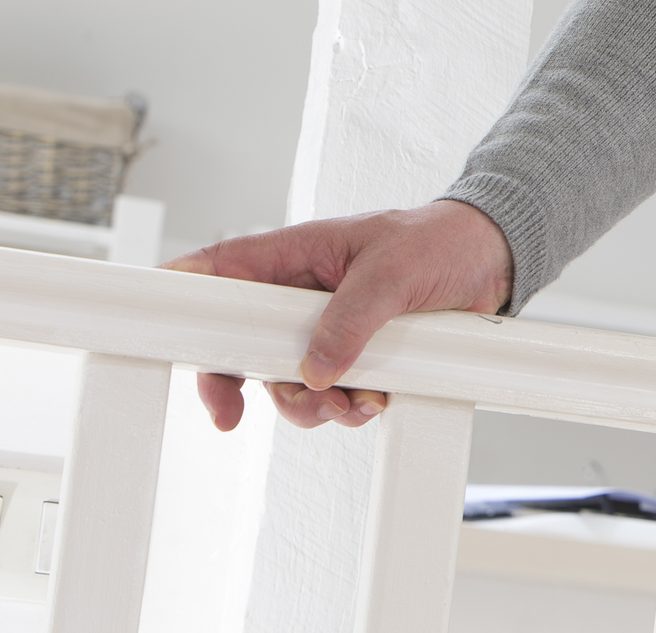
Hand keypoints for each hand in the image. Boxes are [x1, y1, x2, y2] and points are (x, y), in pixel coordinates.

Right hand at [162, 200, 512, 431]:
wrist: (494, 260)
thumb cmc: (440, 241)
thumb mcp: (393, 271)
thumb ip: (351, 317)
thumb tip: (315, 369)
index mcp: (297, 255)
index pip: (221, 271)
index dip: (183, 299)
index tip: (162, 337)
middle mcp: (302, 295)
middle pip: (240, 344)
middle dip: (242, 385)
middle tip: (232, 415)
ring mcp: (327, 327)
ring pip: (286, 381)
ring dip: (308, 405)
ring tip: (348, 405)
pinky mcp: (358, 355)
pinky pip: (330, 394)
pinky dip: (345, 408)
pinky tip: (373, 403)